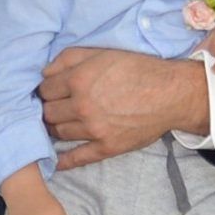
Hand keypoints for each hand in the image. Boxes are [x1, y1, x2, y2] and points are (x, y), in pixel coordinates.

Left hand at [41, 45, 209, 164]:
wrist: (170, 94)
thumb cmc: (137, 69)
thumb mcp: (102, 53)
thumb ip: (69, 58)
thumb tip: (44, 72)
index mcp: (79, 80)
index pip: (45, 89)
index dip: (46, 89)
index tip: (51, 92)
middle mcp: (82, 106)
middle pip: (48, 112)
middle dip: (48, 108)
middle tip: (54, 107)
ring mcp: (93, 129)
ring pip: (58, 132)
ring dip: (54, 129)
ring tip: (58, 124)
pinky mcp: (106, 147)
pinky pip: (78, 157)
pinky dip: (63, 161)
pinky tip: (55, 161)